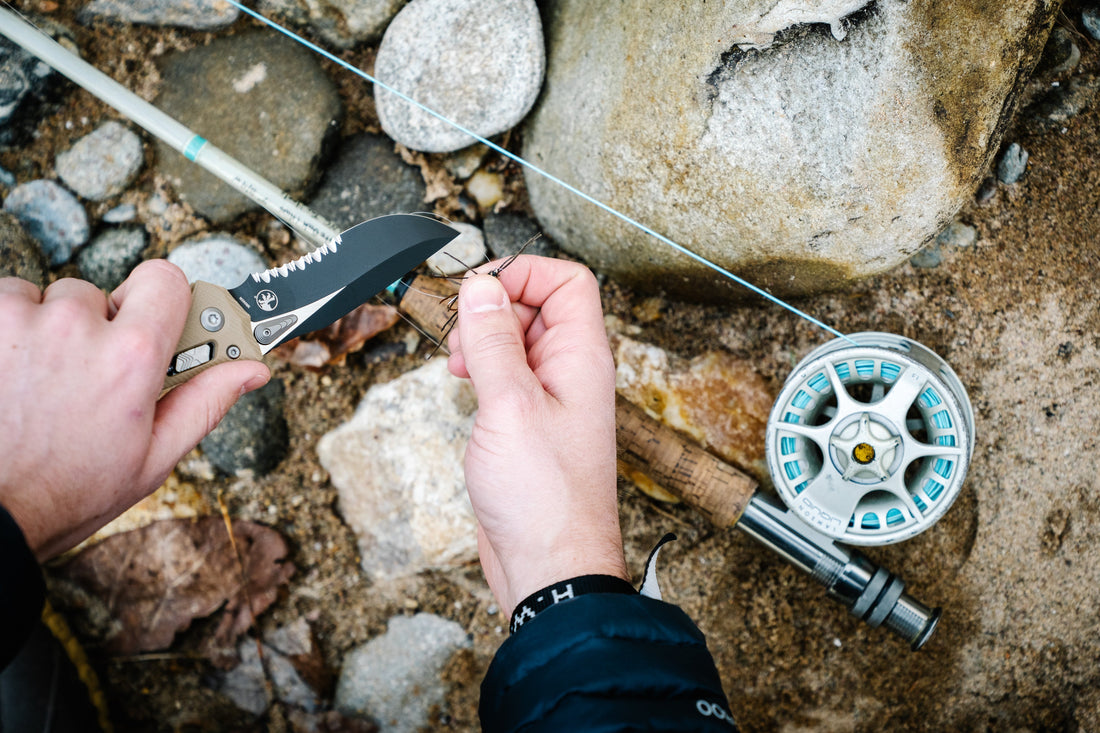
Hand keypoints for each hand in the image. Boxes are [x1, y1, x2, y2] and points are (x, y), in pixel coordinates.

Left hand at [0, 261, 269, 559]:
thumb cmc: (64, 494)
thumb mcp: (152, 459)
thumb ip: (206, 402)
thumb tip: (251, 370)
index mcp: (132, 357)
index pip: (166, 280)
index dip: (164, 302)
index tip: (159, 323)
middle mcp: (77, 327)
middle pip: (104, 296)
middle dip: (100, 328)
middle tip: (89, 377)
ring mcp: (21, 321)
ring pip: (51, 299)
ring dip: (49, 329)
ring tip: (43, 381)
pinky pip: (7, 301)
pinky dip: (11, 330)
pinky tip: (14, 374)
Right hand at [447, 257, 627, 615]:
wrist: (550, 568)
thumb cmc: (544, 499)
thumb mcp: (510, 407)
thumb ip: (493, 342)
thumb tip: (482, 287)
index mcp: (582, 358)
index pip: (567, 282)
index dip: (523, 273)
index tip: (479, 290)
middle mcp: (571, 373)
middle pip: (538, 306)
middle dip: (493, 308)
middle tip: (460, 335)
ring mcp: (551, 400)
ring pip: (518, 342)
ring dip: (483, 340)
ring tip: (457, 364)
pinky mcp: (529, 426)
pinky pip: (508, 376)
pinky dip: (482, 371)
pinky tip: (463, 387)